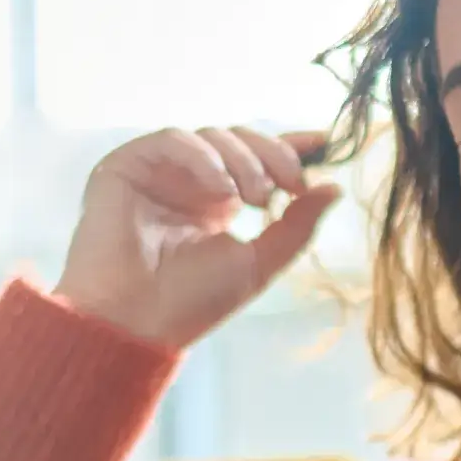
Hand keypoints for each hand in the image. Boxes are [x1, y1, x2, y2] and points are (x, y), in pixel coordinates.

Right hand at [54, 125, 343, 348]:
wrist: (133, 323)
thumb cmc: (188, 304)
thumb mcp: (258, 264)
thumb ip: (296, 228)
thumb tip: (334, 189)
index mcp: (215, 203)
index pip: (256, 159)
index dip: (290, 146)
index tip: (324, 141)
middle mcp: (187, 183)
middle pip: (239, 140)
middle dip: (272, 155)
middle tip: (289, 186)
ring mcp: (157, 173)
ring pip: (210, 136)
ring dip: (242, 160)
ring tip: (253, 198)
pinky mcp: (126, 166)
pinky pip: (172, 139)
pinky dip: (203, 156)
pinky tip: (221, 188)